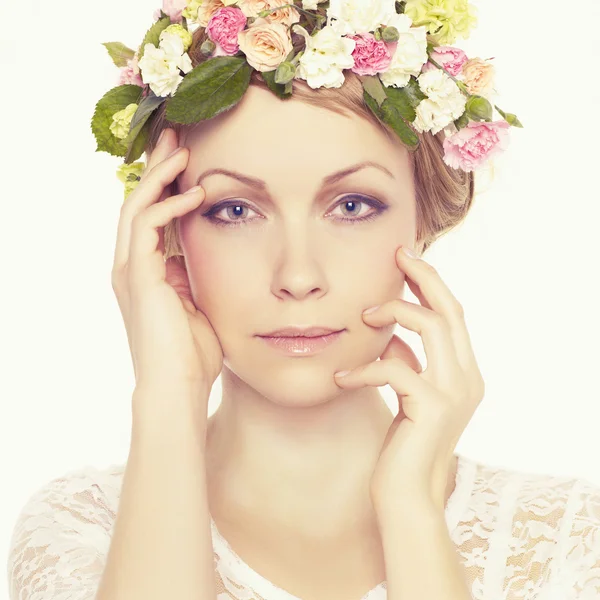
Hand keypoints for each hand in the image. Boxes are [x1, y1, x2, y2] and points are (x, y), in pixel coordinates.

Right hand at [111, 128, 223, 407]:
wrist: (178, 387)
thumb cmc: (192, 354)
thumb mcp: (196, 305)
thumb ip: (192, 279)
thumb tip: (196, 257)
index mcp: (145, 272)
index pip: (149, 216)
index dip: (164, 185)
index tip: (187, 160)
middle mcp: (131, 266)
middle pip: (138, 201)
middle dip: (156, 167)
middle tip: (175, 135)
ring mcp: (131, 270)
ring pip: (137, 206)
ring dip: (160, 175)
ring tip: (183, 148)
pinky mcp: (138, 275)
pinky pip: (149, 227)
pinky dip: (169, 205)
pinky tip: (196, 192)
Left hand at [333, 246, 484, 511]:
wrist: (407, 496)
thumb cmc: (403, 445)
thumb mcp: (407, 394)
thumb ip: (405, 360)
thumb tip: (386, 329)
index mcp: (464, 372)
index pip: (453, 315)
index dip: (431, 283)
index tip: (406, 257)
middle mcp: (468, 378)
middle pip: (450, 311)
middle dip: (423, 278)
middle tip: (397, 254)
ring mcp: (455, 392)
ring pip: (433, 328)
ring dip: (395, 314)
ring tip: (362, 317)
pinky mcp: (433, 408)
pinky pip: (396, 368)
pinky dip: (366, 367)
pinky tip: (342, 379)